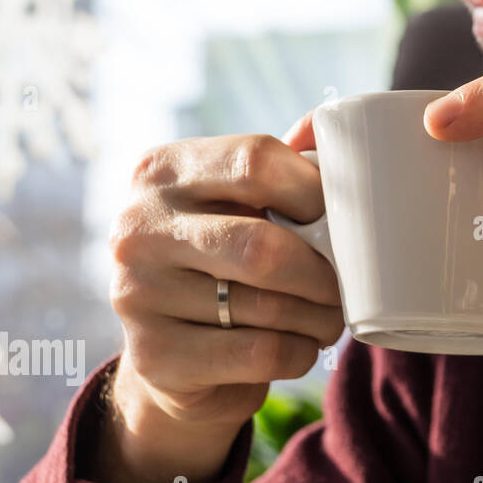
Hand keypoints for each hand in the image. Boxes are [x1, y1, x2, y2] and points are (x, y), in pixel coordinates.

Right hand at [98, 113, 343, 482]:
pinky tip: (302, 346)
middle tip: (344, 284)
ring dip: (320, 317)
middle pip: (262, 246)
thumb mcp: (239, 200)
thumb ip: (282, 164)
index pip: (255, 161)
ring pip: (268, 307)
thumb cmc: (226, 259)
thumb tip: (326, 126)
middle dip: (323, 272)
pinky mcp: (154, 357)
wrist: (174, 354)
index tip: (339, 218)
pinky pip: (260, 354)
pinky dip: (301, 352)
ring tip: (330, 316)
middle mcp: (138, 228)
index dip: (315, 190)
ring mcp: (137, 294)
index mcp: (162, 171)